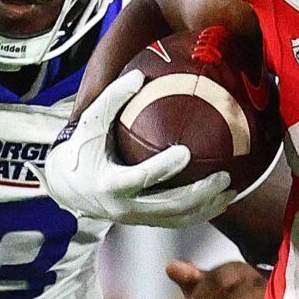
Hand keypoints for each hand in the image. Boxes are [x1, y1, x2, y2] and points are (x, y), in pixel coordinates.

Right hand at [42, 67, 237, 227]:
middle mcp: (124, 208)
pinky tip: (220, 200)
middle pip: (168, 206)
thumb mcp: (90, 123)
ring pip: (177, 219)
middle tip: (223, 176)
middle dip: (198, 194)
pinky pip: (176, 222)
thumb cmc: (81, 149)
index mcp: (109, 183)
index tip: (186, 152)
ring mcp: (136, 219)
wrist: (67, 187)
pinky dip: (200, 213)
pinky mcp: (144, 223)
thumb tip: (139, 75)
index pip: (140, 178)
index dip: (163, 168)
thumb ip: (112, 99)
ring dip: (206, 208)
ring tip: (231, 190)